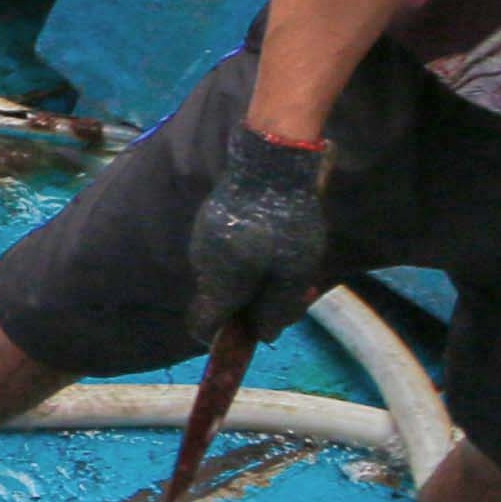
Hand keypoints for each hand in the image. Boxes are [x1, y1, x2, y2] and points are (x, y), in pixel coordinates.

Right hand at [180, 128, 335, 348]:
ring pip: (227, 276)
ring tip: (294, 263)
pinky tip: (277, 241)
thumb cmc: (285, 222)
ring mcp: (204, 239)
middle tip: (298, 292)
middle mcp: (203, 265)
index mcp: (219, 284)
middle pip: (221, 302)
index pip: (202, 327)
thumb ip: (277, 310)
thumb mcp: (294, 274)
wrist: (270, 162)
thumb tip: (264, 333)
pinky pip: (228, 253)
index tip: (253, 333)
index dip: (223, 339)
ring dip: (257, 279)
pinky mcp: (211, 220)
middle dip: (256, 305)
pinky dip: (250, 257)